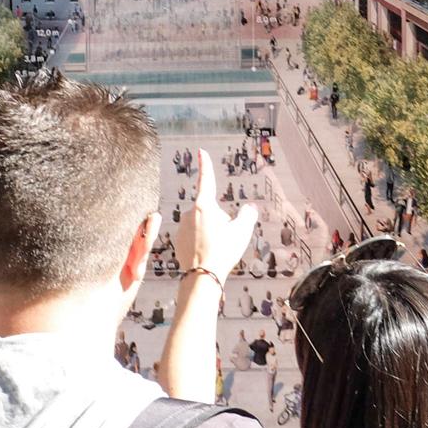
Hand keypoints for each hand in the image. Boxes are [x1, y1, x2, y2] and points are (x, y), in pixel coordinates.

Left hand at [174, 149, 257, 281]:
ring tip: (216, 249)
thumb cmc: (223, 251)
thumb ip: (248, 215)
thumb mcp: (242, 231)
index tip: (201, 152)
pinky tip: (206, 255)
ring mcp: (181, 227)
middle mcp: (189, 213)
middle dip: (218, 221)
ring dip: (209, 233)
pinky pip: (194, 238)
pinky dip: (201, 243)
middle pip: (210, 211)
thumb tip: (250, 208)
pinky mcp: (178, 241)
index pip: (206, 180)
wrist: (202, 276)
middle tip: (224, 239)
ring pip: (202, 225)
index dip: (206, 165)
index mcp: (204, 206)